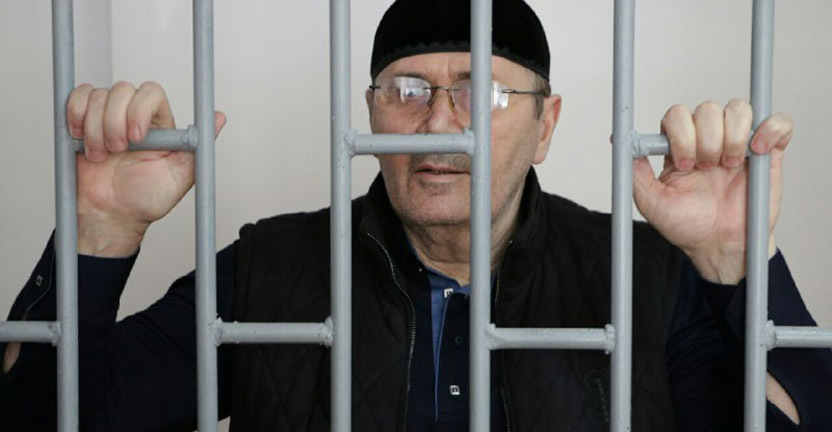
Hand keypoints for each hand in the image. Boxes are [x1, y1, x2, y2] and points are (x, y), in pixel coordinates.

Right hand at [69, 81, 226, 256]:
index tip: (136, 138)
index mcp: (159, 125)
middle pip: (122, 89)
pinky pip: (77, 98)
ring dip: (95, 128)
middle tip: (118, 151)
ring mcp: (107, 117)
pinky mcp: (83, 121)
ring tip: (101, 155)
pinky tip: (81, 139)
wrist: (112, 215)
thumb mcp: (180, 176)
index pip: (151, 93)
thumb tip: (218, 117)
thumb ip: (198, 146)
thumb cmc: (146, 199)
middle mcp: (134, 116)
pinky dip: (75, 115)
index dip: (140, 109)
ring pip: (98, 96)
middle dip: (115, 121)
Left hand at [632, 99, 791, 283]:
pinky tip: (757, 151)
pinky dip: (770, 129)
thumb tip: (618, 142)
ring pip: (738, 109)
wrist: (719, 246)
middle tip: (706, 168)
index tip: (684, 165)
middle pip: (707, 108)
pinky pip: (777, 122)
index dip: (680, 134)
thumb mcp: (651, 203)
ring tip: (730, 166)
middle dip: (706, 139)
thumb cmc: (686, 225)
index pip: (677, 115)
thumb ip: (636, 173)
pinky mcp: (767, 151)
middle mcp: (707, 138)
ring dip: (733, 137)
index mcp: (679, 146)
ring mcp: (738, 143)